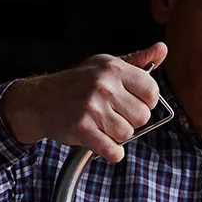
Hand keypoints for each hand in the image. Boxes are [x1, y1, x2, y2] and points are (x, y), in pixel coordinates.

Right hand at [0, 42, 167, 161]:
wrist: (40, 100)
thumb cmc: (77, 83)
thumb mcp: (105, 65)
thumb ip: (137, 61)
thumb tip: (162, 49)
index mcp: (113, 68)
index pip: (152, 91)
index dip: (146, 102)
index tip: (133, 103)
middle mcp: (104, 85)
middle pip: (142, 116)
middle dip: (131, 121)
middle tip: (114, 116)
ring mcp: (92, 107)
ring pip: (127, 134)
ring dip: (117, 136)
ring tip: (103, 126)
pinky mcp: (82, 128)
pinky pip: (113, 150)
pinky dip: (112, 152)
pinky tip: (103, 143)